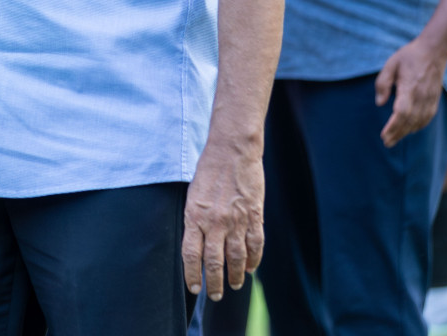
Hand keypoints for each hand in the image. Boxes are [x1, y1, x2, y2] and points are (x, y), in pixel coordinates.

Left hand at [182, 138, 264, 301]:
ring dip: (235, 276)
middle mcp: (214, 222)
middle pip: (214, 262)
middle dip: (214, 283)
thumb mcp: (193, 194)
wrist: (232, 150)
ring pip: (236, 258)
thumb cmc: (209, 170)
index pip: (191, 254)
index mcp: (194, 216)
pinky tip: (250, 268)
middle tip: (215, 295)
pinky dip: (253, 260)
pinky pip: (255, 245)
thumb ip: (195, 220)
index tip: (195, 288)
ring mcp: (236, 220)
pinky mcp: (254, 216)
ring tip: (235, 285)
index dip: (193, 274)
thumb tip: (198, 245)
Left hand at [374, 36, 446, 147]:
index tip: (384, 135)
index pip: (402, 113)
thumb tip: (379, 104)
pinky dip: (418, 126)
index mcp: (410, 88)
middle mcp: (422, 96)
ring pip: (419, 122)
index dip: (393, 127)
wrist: (433, 50)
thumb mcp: (390, 64)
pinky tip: (410, 130)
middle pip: (410, 121)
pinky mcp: (435, 99)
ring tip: (395, 139)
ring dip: (407, 132)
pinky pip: (427, 118)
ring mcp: (430, 99)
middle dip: (397, 134)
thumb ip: (382, 84)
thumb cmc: (409, 56)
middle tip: (386, 143)